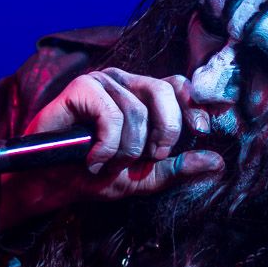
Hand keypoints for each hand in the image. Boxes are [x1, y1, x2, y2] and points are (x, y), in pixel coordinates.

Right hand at [0, 68, 223, 231]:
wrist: (50, 184)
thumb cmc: (94, 176)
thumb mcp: (144, 177)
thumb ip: (178, 168)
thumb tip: (217, 163)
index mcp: (143, 95)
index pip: (180, 86)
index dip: (193, 107)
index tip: (201, 132)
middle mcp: (125, 82)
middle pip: (164, 91)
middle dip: (164, 131)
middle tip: (149, 158)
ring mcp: (102, 81)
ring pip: (137, 111)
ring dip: (126, 149)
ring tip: (109, 163)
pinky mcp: (81, 87)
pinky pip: (112, 114)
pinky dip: (107, 145)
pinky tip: (94, 159)